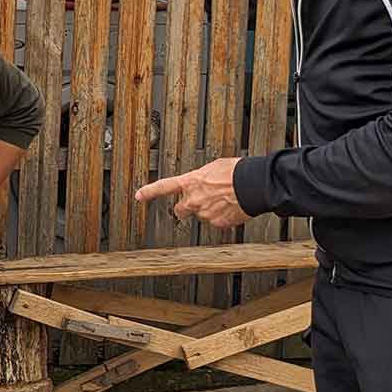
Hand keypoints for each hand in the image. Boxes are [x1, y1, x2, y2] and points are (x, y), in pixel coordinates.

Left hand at [135, 157, 251, 227]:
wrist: (253, 185)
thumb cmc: (236, 172)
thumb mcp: (214, 167)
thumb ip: (202, 178)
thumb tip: (204, 183)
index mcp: (191, 182)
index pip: (164, 187)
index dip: (149, 192)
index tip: (139, 195)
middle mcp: (194, 200)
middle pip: (180, 210)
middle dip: (184, 209)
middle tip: (192, 206)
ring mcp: (205, 213)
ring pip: (202, 215)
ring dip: (209, 210)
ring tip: (225, 199)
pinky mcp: (218, 223)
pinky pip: (217, 222)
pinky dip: (222, 217)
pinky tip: (231, 207)